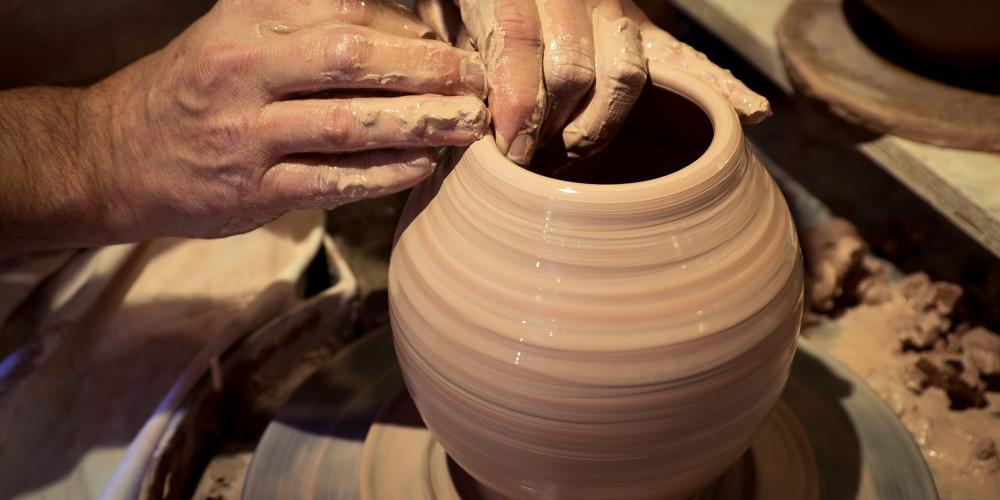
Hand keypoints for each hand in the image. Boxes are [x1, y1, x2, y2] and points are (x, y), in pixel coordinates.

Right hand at [80, 0, 487, 240]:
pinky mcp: (251, 190)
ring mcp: (244, 132)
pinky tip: (423, 166)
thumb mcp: (239, 32)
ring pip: (347, 123)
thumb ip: (308, 23)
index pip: (347, 10)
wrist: (115, 154)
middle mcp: (242, 67)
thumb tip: (405, 29)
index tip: (450, 43)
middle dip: (425, 68)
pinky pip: (331, 180)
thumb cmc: (198, 88)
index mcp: (246, 17)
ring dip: (419, 123)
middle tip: (476, 80)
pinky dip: (384, 174)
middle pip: (351, 58)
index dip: (409, 28)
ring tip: (467, 125)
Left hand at [434, 0, 768, 164]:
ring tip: (568, 153)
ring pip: (623, 74)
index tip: (506, 147)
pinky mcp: (640, 28)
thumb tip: (465, 112)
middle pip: (573, 70)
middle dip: (548, 128)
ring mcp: (612, 10)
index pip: (519, 42)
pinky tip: (749, 112)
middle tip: (526, 159)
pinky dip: (720, 86)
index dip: (515, 103)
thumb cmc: (468, 1)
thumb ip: (451, 52)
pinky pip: (683, 59)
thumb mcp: (442, 16)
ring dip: (595, 128)